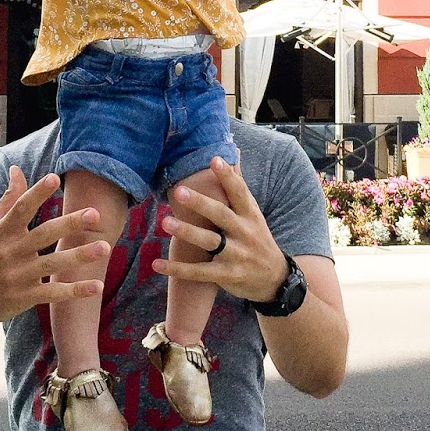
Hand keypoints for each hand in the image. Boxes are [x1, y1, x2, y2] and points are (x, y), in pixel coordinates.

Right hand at [0, 166, 106, 326]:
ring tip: (105, 247)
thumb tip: (17, 169)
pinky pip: (53, 293)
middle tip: (95, 214)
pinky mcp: (24, 298)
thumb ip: (7, 199)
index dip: (37, 193)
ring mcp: (18, 276)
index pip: (21, 209)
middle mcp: (11, 252)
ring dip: (80, 256)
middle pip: (44, 235)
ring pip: (53, 264)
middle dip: (70, 224)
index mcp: (1, 232)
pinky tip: (97, 286)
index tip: (54, 178)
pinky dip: (75, 291)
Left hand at [159, 157, 288, 304]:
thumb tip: (234, 152)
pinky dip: (178, 269)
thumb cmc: (256, 237)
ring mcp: (236, 255)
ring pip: (209, 242)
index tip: (214, 159)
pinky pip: (199, 272)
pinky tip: (156, 264)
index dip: (228, 176)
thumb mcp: (253, 212)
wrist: (273, 278)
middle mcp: (244, 232)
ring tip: (164, 222)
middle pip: (221, 215)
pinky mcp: (226, 275)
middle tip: (178, 191)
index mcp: (250, 214)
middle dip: (200, 203)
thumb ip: (239, 184)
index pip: (239, 192)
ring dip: (187, 232)